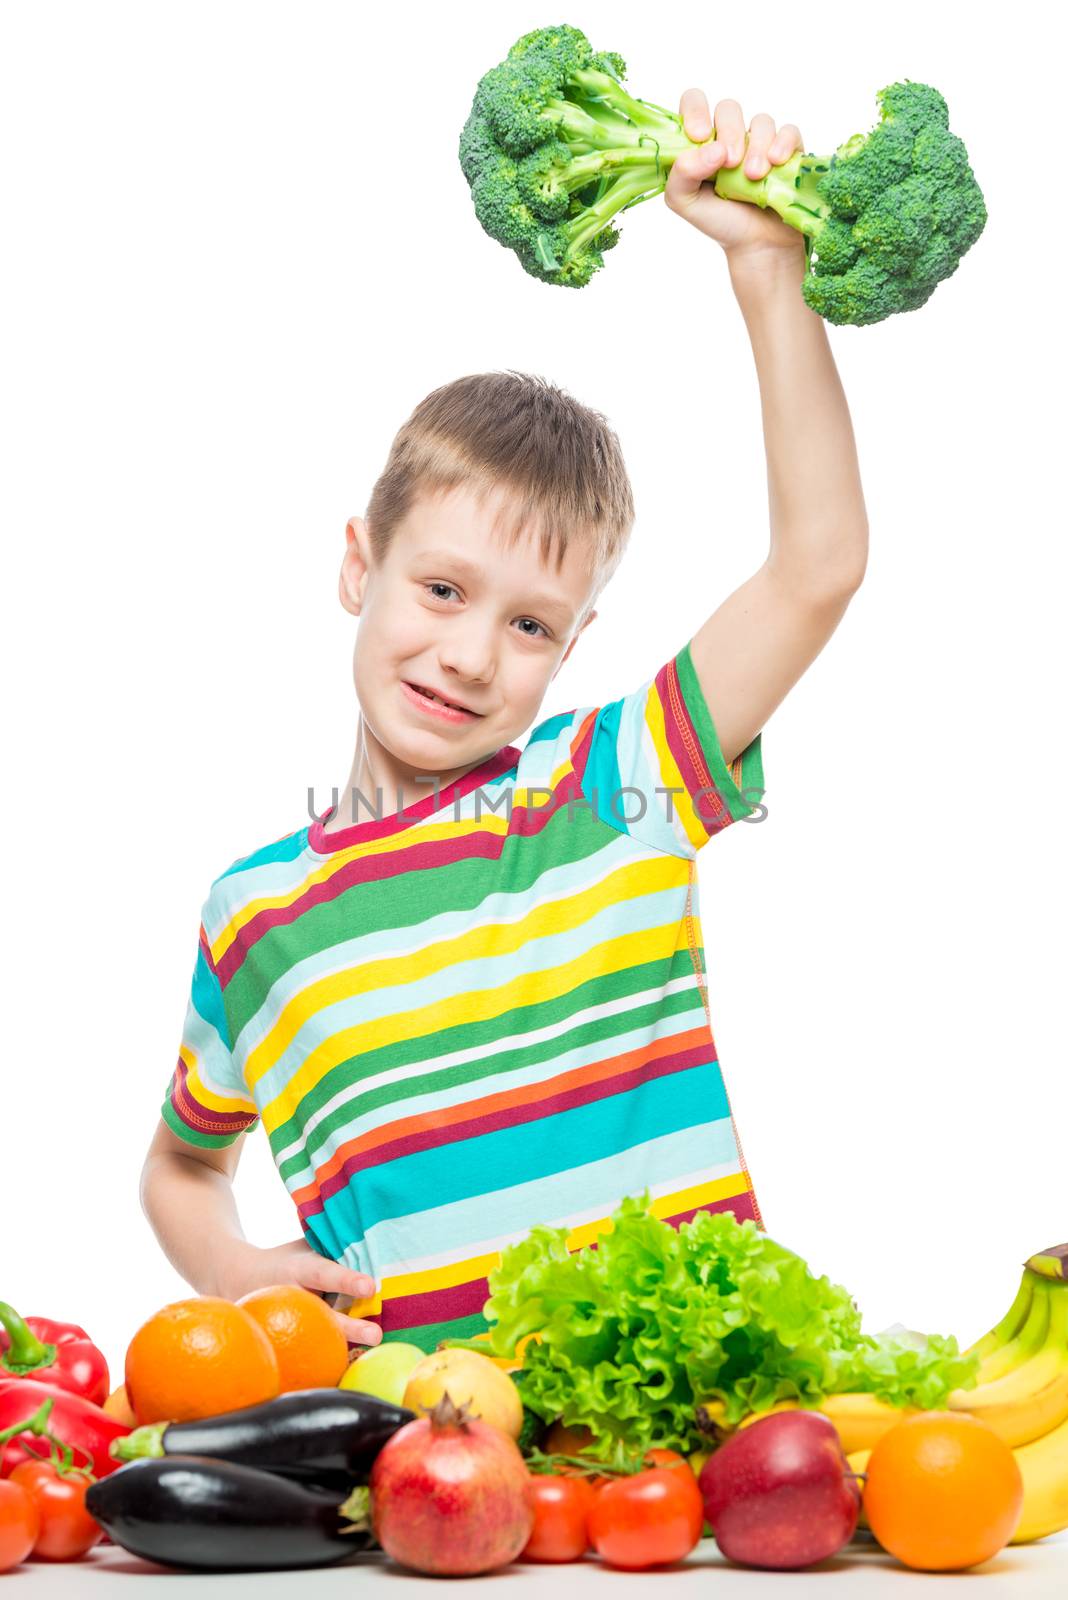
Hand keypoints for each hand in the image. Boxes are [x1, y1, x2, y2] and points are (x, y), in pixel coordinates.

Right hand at [215, 1237, 382, 1347]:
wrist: (235, 1277)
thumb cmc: (285, 1258)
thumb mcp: (304, 1244)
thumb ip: (335, 1245)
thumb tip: (379, 1244)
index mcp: (296, 1270)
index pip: (324, 1274)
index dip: (347, 1280)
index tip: (371, 1286)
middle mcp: (290, 1299)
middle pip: (321, 1316)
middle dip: (349, 1328)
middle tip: (376, 1334)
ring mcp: (284, 1323)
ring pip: (314, 1339)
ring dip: (343, 1348)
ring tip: (370, 1352)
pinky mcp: (284, 1341)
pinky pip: (307, 1353)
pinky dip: (328, 1359)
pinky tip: (353, 1363)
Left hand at [664, 91, 806, 273]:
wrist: (755, 245)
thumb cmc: (719, 221)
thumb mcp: (685, 202)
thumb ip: (680, 174)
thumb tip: (710, 148)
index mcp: (701, 142)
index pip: (694, 102)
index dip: (696, 110)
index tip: (700, 136)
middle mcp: (729, 136)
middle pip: (728, 108)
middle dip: (729, 133)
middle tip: (730, 164)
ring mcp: (759, 142)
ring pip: (760, 121)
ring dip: (756, 146)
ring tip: (753, 176)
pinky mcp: (787, 150)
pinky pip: (789, 131)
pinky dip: (783, 143)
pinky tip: (776, 163)